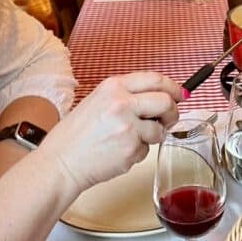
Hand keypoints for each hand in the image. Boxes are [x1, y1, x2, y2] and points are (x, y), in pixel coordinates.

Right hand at [42, 71, 181, 192]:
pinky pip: (147, 150)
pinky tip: (118, 152)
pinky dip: (137, 153)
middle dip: (172, 112)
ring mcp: (128, 127)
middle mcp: (122, 103)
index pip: (155, 79)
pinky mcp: (131, 149)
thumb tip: (159, 96)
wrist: (60, 162)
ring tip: (128, 140)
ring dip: (152, 136)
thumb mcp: (97, 101)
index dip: (173, 87)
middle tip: (168, 120)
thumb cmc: (74, 136)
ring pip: (159, 130)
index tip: (181, 94)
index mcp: (113, 87)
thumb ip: (126, 96)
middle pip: (166, 102)